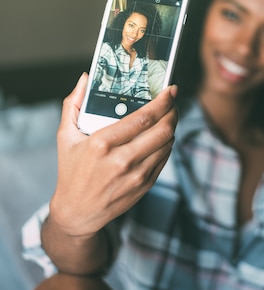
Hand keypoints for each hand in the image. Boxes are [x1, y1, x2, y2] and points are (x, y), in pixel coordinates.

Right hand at [49, 73, 177, 238]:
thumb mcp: (64, 136)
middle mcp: (121, 160)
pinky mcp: (145, 185)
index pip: (143, 118)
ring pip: (167, 144)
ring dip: (171, 127)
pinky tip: (161, 136)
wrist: (78, 211)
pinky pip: (164, 158)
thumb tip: (85, 78)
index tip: (170, 90)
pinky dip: (167, 144)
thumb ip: (74, 103)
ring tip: (168, 116)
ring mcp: (136, 175)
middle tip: (173, 101)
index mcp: (101, 144)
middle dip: (173, 111)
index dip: (163, 101)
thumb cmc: (71, 171)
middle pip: (162, 130)